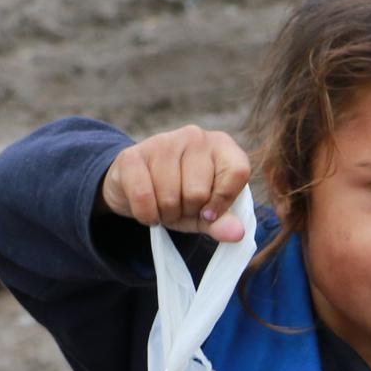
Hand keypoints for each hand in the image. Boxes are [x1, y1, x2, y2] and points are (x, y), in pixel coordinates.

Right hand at [98, 125, 251, 241]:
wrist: (136, 188)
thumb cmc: (180, 197)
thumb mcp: (205, 214)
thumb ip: (222, 222)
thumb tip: (237, 234)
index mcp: (221, 146)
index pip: (238, 172)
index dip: (223, 202)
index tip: (209, 213)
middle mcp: (195, 136)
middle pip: (198, 192)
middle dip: (188, 211)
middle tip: (181, 207)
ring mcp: (163, 142)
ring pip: (170, 196)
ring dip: (166, 214)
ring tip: (164, 207)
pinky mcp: (132, 155)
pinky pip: (143, 196)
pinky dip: (146, 214)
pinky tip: (147, 210)